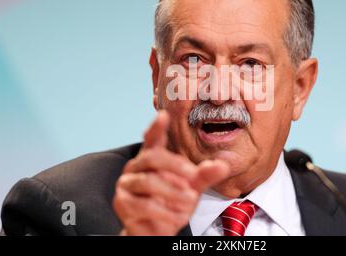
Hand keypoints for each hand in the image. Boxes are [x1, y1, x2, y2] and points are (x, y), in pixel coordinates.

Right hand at [113, 110, 229, 234]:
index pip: (152, 138)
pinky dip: (164, 211)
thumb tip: (223, 165)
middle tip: (192, 177)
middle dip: (175, 166)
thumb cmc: (173, 203)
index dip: (157, 127)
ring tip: (188, 200)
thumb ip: (205, 175)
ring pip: (148, 181)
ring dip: (172, 192)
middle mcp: (136, 167)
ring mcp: (127, 184)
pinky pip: (143, 204)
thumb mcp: (193, 187)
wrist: (157, 231)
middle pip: (153, 157)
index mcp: (152, 158)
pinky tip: (177, 216)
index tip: (164, 115)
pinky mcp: (122, 203)